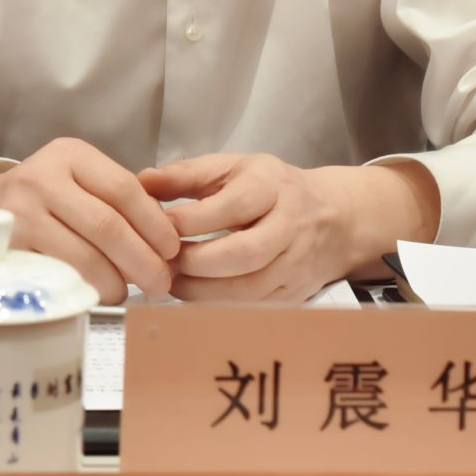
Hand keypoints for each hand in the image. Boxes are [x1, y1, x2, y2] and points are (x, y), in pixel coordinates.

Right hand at [0, 138, 181, 303]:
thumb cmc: (42, 197)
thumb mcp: (75, 179)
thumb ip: (115, 198)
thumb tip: (165, 239)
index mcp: (70, 155)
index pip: (123, 189)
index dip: (154, 224)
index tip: (172, 250)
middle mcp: (42, 178)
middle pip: (107, 225)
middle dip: (142, 260)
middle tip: (160, 282)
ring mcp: (20, 213)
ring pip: (82, 255)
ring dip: (113, 281)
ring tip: (126, 291)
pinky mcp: (5, 247)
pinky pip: (55, 275)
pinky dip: (82, 290)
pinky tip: (95, 295)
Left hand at [138, 154, 438, 301]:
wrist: (333, 218)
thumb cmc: (270, 189)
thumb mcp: (233, 167)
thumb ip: (187, 175)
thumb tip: (141, 182)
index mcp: (271, 185)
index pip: (232, 205)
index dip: (191, 220)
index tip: (157, 228)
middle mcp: (289, 225)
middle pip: (245, 253)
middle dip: (197, 263)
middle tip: (162, 263)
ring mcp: (295, 264)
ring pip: (250, 289)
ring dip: (203, 292)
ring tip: (171, 283)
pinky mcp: (293, 295)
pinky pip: (254, 309)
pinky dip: (219, 308)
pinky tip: (192, 297)